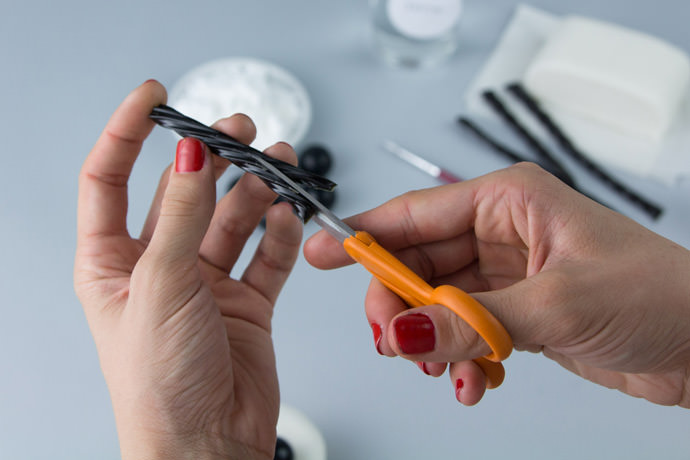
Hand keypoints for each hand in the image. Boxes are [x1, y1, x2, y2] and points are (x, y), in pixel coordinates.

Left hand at [74, 81, 301, 458]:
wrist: (207, 448)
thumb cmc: (159, 387)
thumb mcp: (160, 287)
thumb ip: (180, 216)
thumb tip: (187, 156)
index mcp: (112, 264)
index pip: (108, 180)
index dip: (129, 133)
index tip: (155, 98)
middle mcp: (160, 268)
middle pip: (184, 193)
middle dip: (212, 158)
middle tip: (239, 133)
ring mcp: (206, 284)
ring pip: (233, 219)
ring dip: (256, 191)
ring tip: (277, 168)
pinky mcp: (247, 302)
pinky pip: (267, 255)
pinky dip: (280, 234)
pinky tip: (288, 218)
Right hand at [304, 163, 689, 406]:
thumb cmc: (659, 295)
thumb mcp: (555, 305)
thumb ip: (471, 322)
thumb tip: (407, 332)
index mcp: (507, 201)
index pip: (415, 214)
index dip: (364, 235)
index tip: (320, 252)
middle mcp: (500, 231)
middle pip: (415, 263)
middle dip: (399, 306)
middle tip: (393, 341)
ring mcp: (503, 273)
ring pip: (434, 302)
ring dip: (429, 340)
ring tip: (444, 369)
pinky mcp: (512, 309)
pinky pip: (460, 330)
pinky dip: (457, 359)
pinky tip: (471, 381)